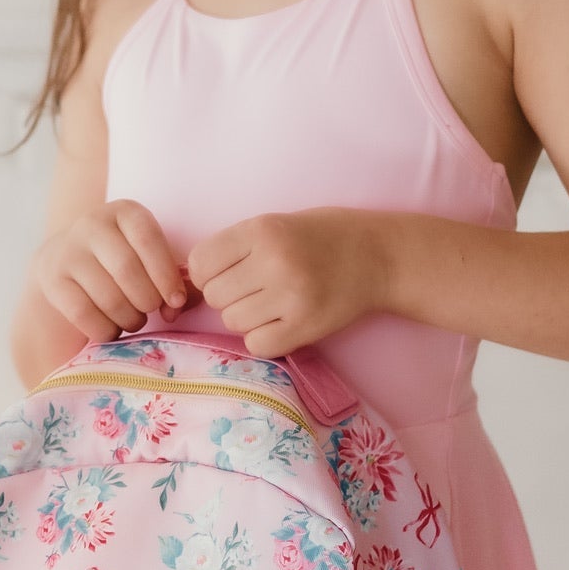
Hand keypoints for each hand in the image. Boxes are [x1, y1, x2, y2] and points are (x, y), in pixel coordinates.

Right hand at [33, 199, 187, 343]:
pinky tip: (111, 329)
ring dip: (129, 319)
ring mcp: (68, 251)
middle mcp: (92, 224)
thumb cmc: (118, 263)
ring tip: (133, 320)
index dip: (166, 276)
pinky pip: (84, 314)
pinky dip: (105, 330)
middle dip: (146, 301)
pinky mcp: (52, 280)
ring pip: (108, 297)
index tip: (175, 302)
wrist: (64, 263)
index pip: (148, 240)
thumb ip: (168, 280)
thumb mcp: (146, 257)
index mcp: (124, 212)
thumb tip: (175, 308)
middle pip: (126, 270)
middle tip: (149, 311)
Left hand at [187, 209, 394, 357]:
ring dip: (246, 318)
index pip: (201, 263)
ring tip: (273, 303)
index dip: (207, 274)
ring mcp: (290, 296)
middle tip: (257, 289)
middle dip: (229, 296)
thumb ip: (236, 248)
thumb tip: (190, 283)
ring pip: (233, 322)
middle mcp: (274, 261)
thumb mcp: (276, 225)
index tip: (226, 275)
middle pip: (216, 296)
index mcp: (262, 230)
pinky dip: (264, 338)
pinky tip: (283, 322)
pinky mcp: (304, 327)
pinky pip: (257, 344)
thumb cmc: (322, 238)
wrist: (378, 256)